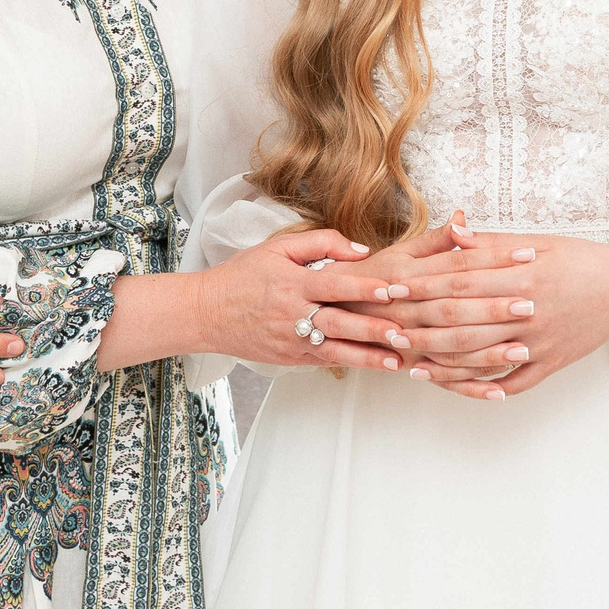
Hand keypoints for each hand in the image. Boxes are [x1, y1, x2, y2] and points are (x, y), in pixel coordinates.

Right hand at [194, 229, 413, 373]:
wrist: (205, 312)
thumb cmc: (243, 275)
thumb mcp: (277, 248)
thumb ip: (321, 242)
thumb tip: (361, 250)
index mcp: (292, 283)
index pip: (333, 285)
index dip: (362, 287)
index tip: (390, 290)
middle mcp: (293, 314)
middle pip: (338, 322)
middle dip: (372, 329)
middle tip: (403, 332)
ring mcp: (291, 340)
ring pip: (335, 350)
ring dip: (368, 357)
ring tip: (397, 362)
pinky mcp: (290, 358)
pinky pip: (325, 360)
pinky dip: (350, 363)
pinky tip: (375, 366)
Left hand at [346, 224, 608, 399]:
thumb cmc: (578, 258)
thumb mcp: (537, 241)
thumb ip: (491, 243)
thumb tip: (454, 230)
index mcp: (523, 275)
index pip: (461, 281)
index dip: (422, 286)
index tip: (392, 288)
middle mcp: (529, 310)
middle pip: (464, 323)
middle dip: (420, 327)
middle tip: (385, 330)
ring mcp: (540, 341)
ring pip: (481, 357)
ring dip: (441, 362)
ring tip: (408, 362)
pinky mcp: (552, 363)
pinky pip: (511, 382)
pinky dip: (482, 386)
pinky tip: (454, 386)